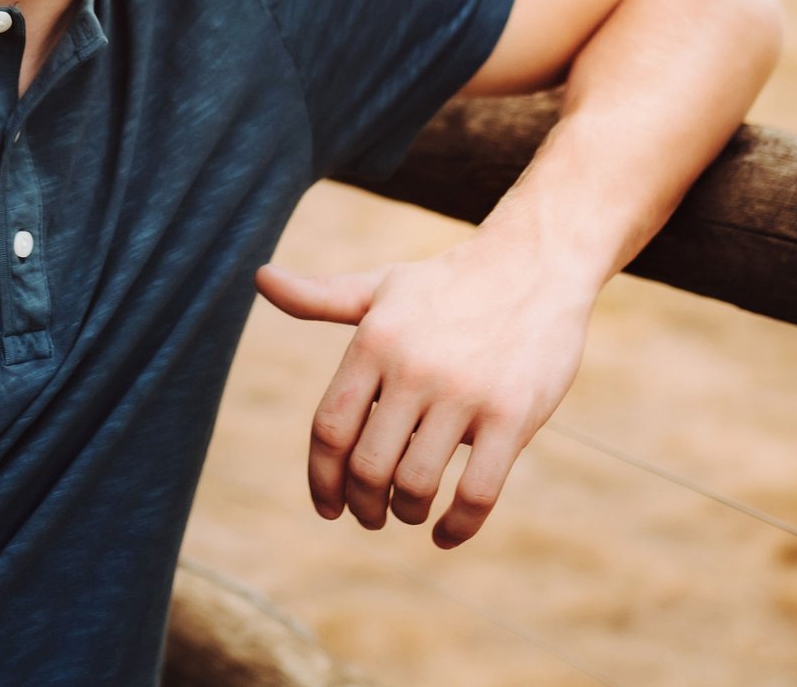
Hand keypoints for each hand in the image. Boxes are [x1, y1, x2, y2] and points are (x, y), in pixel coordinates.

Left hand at [254, 218, 595, 548]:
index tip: (326, 506)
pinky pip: (478, 492)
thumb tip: (260, 279)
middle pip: (366, 465)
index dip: (321, 479)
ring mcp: (465, 393)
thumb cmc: (449, 283)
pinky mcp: (513, 414)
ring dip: (406, 512)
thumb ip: (321, 297)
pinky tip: (445, 533)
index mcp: (374, 342)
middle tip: (370, 515)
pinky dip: (457, 527)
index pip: (329, 429)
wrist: (536, 263)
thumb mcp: (382, 286)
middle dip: (362, 504)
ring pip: (416, 483)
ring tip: (409, 511)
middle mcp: (413, 368)